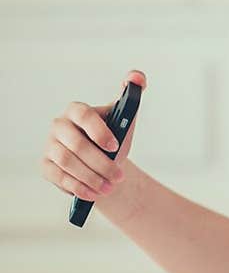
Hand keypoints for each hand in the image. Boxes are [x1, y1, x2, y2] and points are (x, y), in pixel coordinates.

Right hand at [41, 70, 146, 202]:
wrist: (104, 167)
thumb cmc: (114, 140)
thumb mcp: (126, 119)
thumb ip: (132, 96)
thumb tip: (136, 78)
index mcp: (77, 111)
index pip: (83, 115)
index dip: (99, 131)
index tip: (115, 145)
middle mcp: (59, 125)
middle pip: (77, 145)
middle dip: (101, 163)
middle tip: (119, 177)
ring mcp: (50, 146)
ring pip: (68, 162)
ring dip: (91, 177)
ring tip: (110, 188)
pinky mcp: (46, 166)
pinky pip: (59, 177)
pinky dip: (78, 187)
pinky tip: (93, 194)